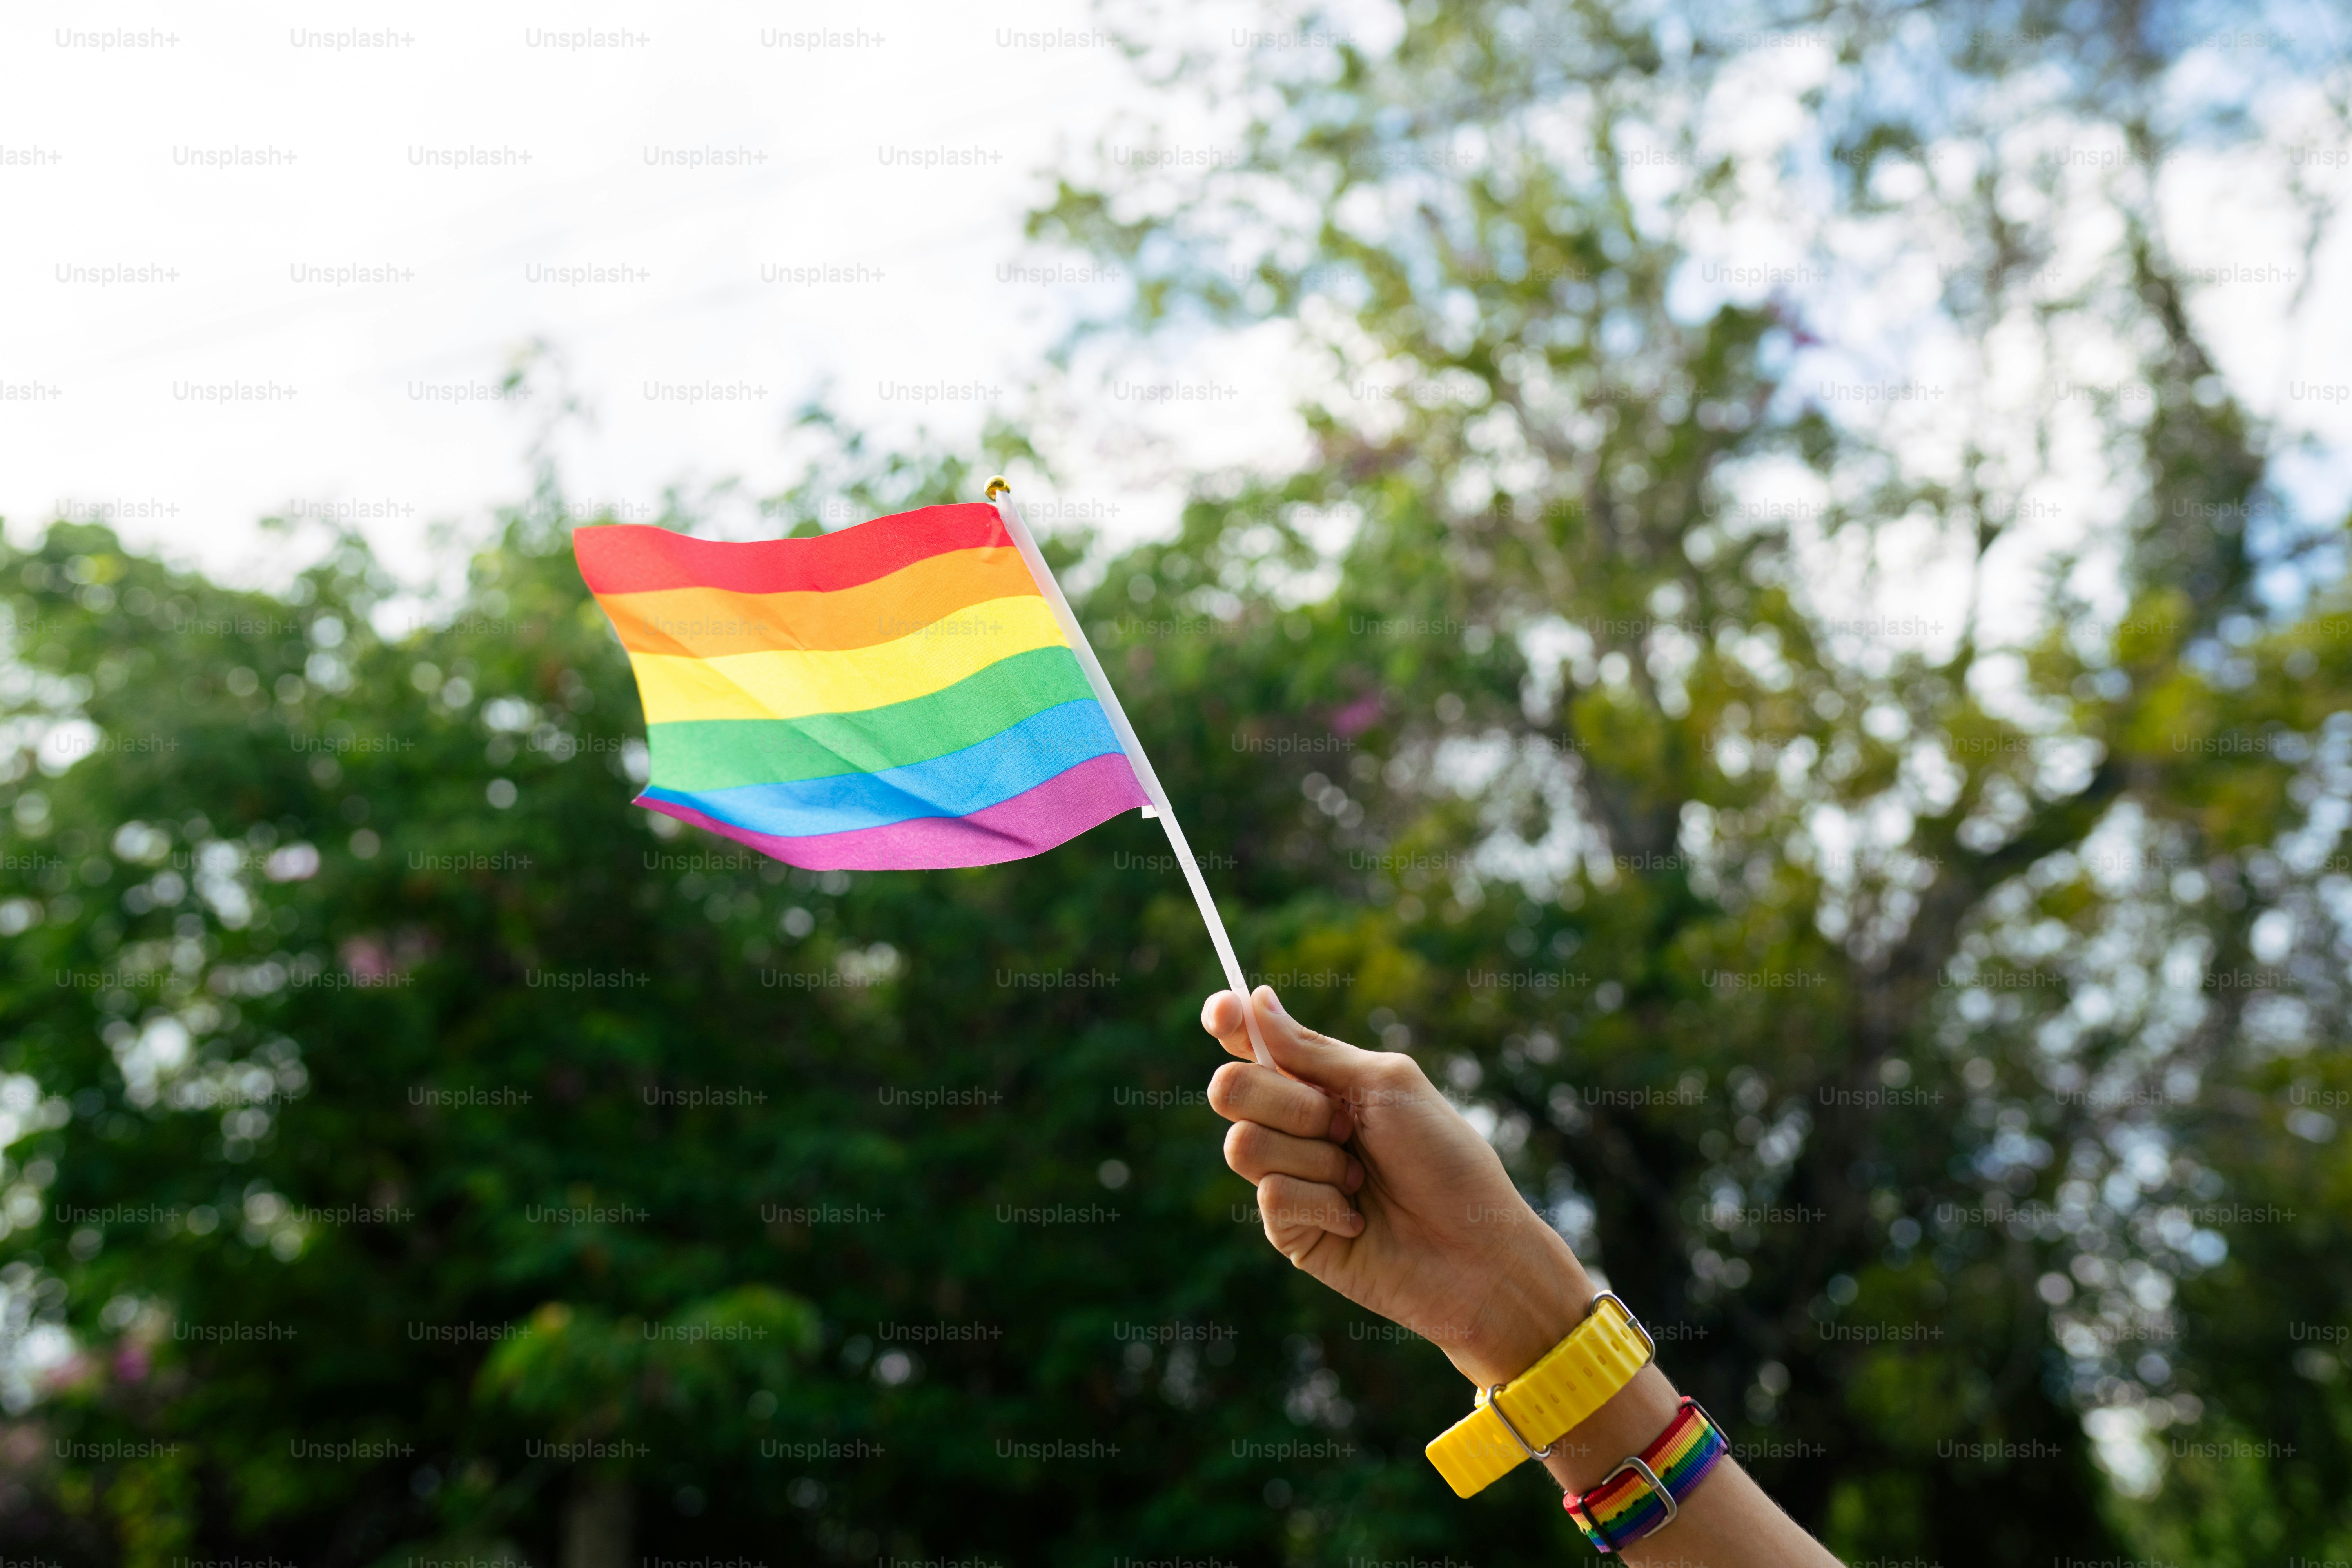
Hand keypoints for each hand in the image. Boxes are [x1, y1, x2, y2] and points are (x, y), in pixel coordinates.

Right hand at [1202, 986, 1594, 1387]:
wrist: (1474, 1251)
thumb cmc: (1445, 1161)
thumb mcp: (1386, 1085)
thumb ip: (1312, 1051)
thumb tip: (1255, 999)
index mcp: (1319, 1081)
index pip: (1251, 1042)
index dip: (1227, 1021)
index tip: (1223, 1015)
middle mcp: (1294, 1125)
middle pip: (1230, 1088)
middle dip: (1289, 1104)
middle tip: (1344, 1126)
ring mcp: (1287, 1177)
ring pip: (1242, 1144)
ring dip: (1313, 1159)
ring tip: (1360, 1180)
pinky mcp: (1288, 1230)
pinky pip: (1271, 1197)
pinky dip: (1322, 1204)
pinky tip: (1357, 1221)